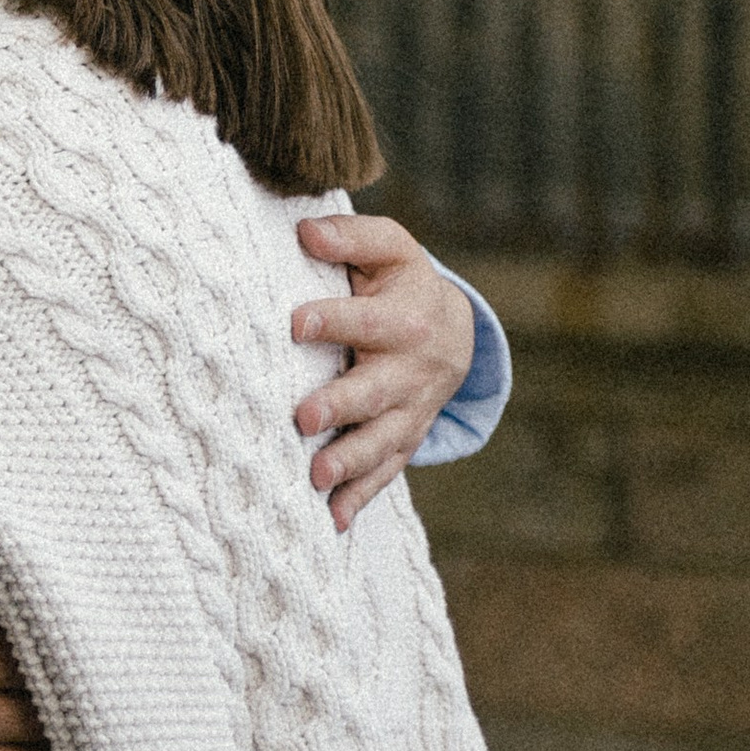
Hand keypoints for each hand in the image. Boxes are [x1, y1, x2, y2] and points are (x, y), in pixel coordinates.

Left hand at [290, 214, 476, 532]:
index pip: (367, 320)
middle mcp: (410, 370)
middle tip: (302, 416)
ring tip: (315, 475)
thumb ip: (351, 237)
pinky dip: (362, 496)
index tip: (294, 324)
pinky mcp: (404, 440)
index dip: (333, 321)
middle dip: (340, 405)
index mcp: (404, 319)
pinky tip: (334, 519)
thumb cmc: (402, 283)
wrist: (455, 333)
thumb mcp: (389, 249)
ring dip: (350, 460)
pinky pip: (386, 471)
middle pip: (374, 391)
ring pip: (381, 440)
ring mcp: (409, 411)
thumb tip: (305, 231)